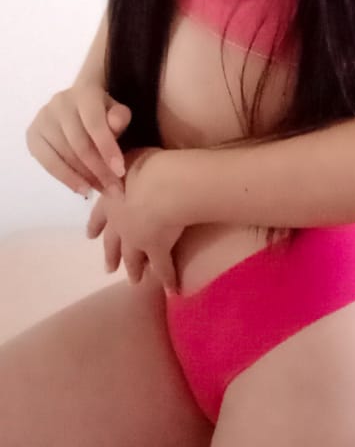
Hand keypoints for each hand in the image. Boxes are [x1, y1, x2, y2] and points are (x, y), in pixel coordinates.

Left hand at [86, 146, 184, 293]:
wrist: (162, 187)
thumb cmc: (146, 166)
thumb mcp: (128, 157)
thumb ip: (121, 162)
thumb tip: (117, 161)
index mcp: (110, 200)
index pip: (99, 216)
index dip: (95, 225)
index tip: (90, 236)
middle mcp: (120, 224)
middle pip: (113, 243)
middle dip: (111, 255)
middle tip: (109, 268)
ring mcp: (137, 240)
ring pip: (133, 259)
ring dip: (134, 269)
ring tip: (135, 280)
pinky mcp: (158, 250)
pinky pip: (163, 268)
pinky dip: (167, 279)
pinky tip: (172, 289)